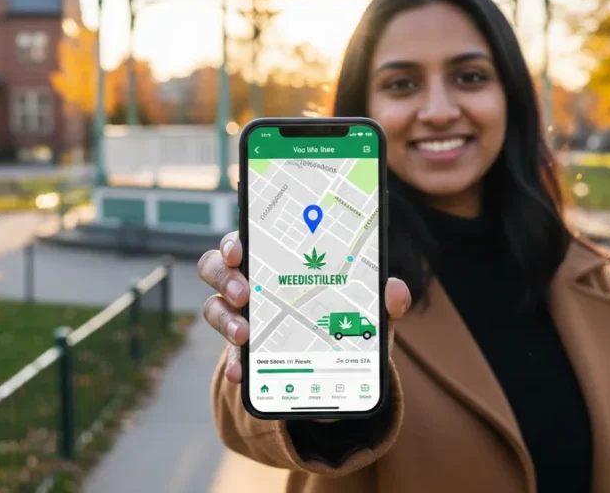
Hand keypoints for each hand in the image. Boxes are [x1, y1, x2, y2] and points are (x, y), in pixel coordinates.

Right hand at [199, 231, 411, 383]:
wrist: (336, 366)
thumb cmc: (345, 316)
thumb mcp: (366, 307)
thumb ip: (381, 298)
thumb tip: (395, 292)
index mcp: (276, 257)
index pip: (246, 236)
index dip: (236, 239)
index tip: (240, 249)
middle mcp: (250, 280)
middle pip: (217, 267)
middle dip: (226, 277)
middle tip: (245, 293)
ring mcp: (241, 314)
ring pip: (214, 306)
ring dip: (225, 319)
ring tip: (244, 334)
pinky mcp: (242, 348)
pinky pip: (227, 353)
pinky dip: (232, 363)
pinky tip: (240, 373)